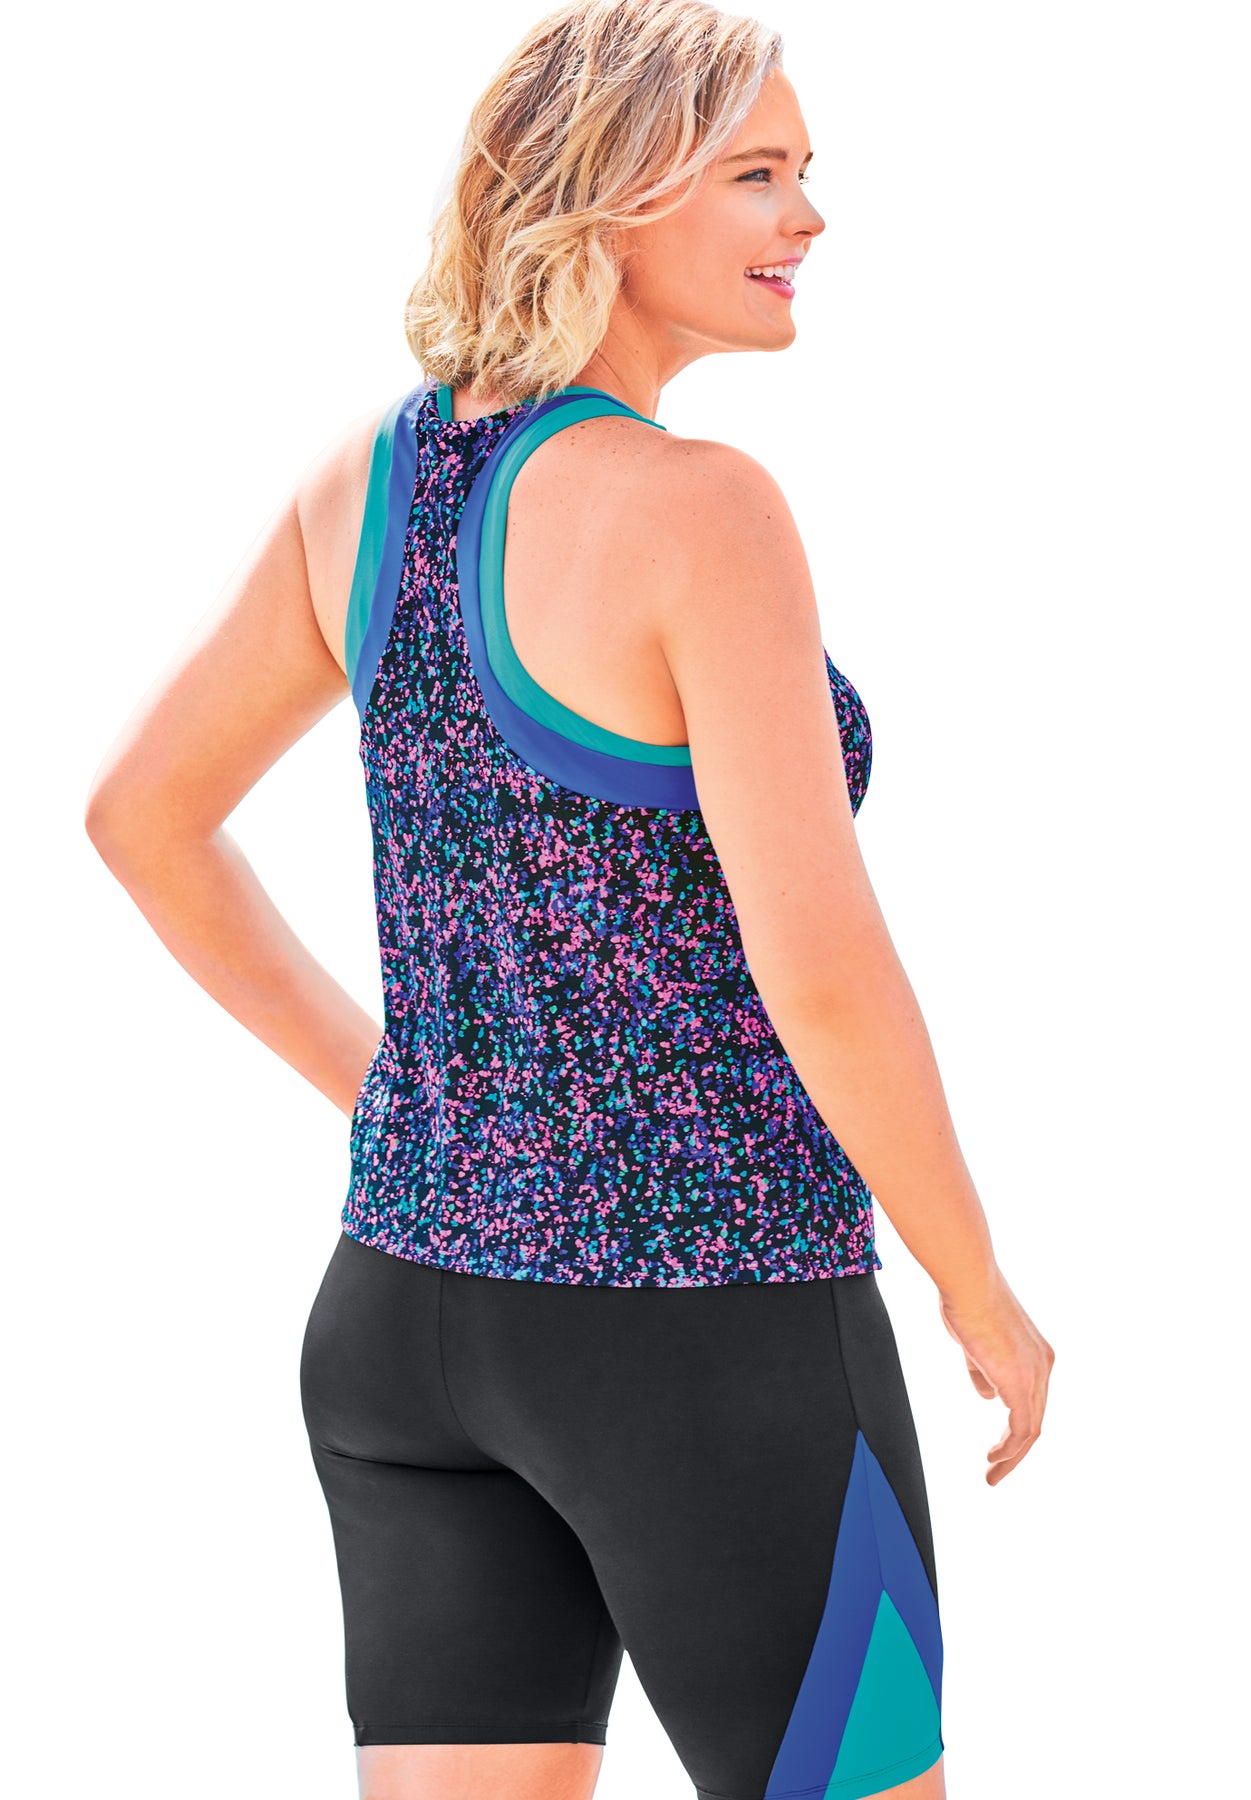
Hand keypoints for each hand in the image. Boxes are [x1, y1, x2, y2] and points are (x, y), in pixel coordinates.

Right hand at [938, 1267, 1054, 1485]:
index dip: (1017, 1426)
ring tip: (993, 1474)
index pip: (1032, 1400)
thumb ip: (983, 1371)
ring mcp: (1034, 1376)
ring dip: (1011, 1457)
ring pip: (1030, 1430)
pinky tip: (994, 1459)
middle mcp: (1043, 1366)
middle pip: (1035, 1419)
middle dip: (1016, 1449)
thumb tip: (988, 1397)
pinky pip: (1021, 1429)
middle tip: (996, 1468)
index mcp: (1036, 1354)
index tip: (1000, 1444)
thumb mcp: (977, 1343)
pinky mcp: (1019, 1384)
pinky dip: (1009, 1450)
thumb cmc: (967, 1301)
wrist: (968, 1282)